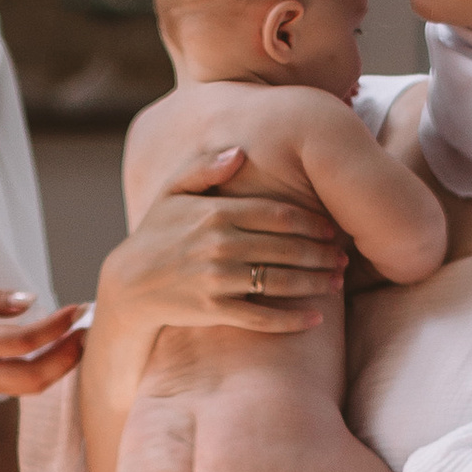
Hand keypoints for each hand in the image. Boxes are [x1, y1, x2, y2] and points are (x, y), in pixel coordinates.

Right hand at [0, 287, 86, 398]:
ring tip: (78, 338)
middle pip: (36, 377)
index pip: (23, 342)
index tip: (77, 308)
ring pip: (31, 387)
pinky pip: (20, 386)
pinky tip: (55, 349)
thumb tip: (31, 300)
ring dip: (61, 366)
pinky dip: (44, 370)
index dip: (57, 327)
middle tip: (88, 330)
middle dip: (69, 356)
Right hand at [99, 153, 344, 339]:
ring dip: (314, 283)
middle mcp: (220, 244)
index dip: (312, 222)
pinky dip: (291, 320)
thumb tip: (240, 152)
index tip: (333, 228)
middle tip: (344, 258)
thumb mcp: (171, 193)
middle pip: (286, 248)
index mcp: (216, 212)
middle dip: (322, 253)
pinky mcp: (213, 310)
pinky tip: (315, 318)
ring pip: (280, 280)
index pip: (279, 215)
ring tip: (336, 283)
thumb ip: (204, 168)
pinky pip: (261, 317)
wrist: (128, 285)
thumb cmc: (155, 235)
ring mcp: (217, 279)